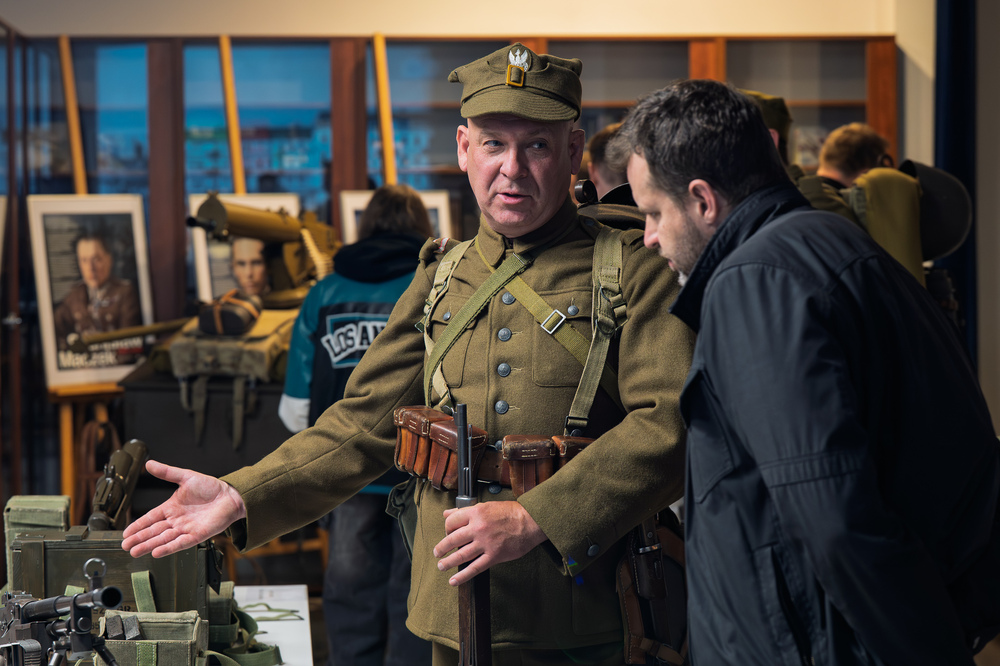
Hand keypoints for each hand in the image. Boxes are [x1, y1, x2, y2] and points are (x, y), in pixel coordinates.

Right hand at [120, 460, 246, 558]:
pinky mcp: (197, 535)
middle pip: (154, 531)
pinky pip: (180, 543)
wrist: (231, 495)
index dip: (138, 525)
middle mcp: (177, 520)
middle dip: (139, 538)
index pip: (150, 518)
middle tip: (125, 546)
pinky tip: (156, 552)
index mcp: (171, 507)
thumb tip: (149, 463)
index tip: (125, 533)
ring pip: (163, 539)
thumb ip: (167, 472)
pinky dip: (168, 548)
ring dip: (148, 545)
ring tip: (134, 552)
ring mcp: (186, 529)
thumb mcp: (185, 477)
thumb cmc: (210, 487)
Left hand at [433, 501, 546, 585]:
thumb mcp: (486, 506)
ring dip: (448, 562)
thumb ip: (465, 511)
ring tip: (441, 566)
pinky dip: (462, 576)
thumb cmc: (510, 513)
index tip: (447, 533)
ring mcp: (485, 543)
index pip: (451, 522)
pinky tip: (454, 581)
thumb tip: (447, 513)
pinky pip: (475, 568)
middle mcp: (478, 528)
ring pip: (461, 555)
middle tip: (437, 553)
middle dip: (441, 548)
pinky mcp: (494, 556)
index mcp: (476, 513)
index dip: (446, 528)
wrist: (531, 521)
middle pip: (452, 539)